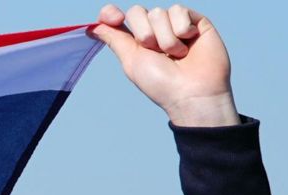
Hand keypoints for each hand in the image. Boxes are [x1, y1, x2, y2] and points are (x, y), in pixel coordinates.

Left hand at [92, 5, 237, 126]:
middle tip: (157, 53)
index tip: (115, 19)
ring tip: (176, 54)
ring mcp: (175, 23)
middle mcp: (155, 29)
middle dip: (144, 35)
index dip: (111, 13)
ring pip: (158, 12)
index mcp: (136, 40)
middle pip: (137, 11)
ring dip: (165, 38)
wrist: (192, 91)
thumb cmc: (161, 82)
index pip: (116, 15)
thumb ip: (114, 39)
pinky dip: (181, 30)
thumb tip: (92, 27)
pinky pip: (179, 10)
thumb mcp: (131, 60)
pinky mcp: (195, 20)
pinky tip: (190, 43)